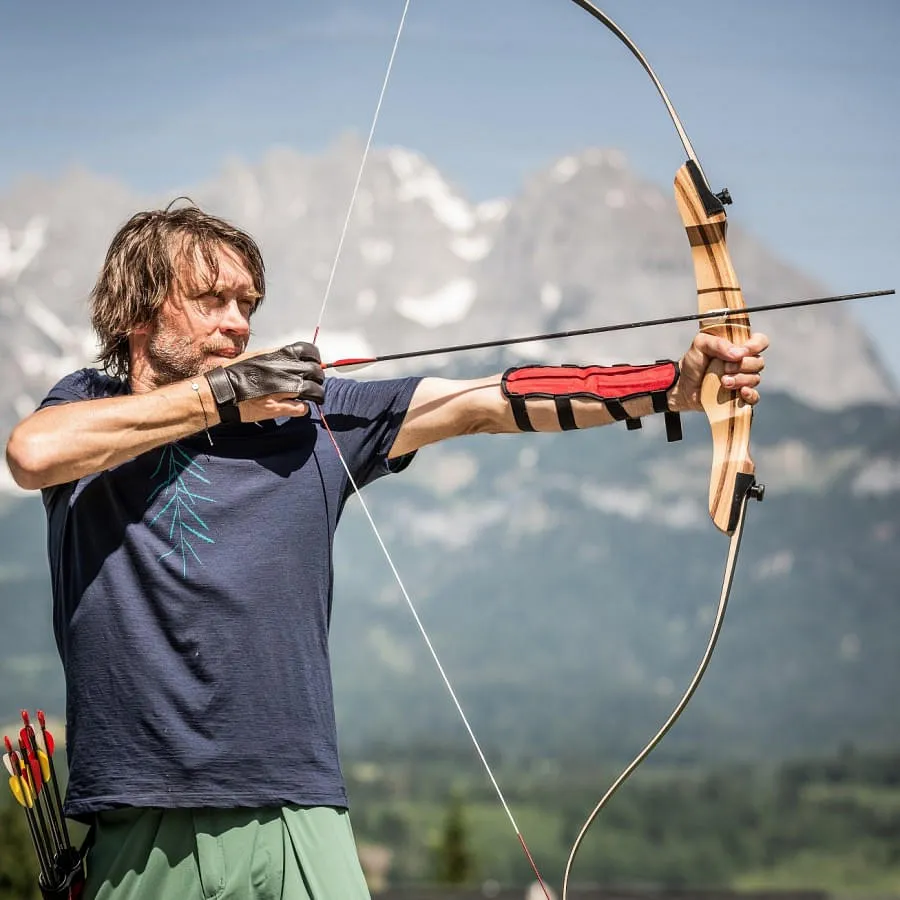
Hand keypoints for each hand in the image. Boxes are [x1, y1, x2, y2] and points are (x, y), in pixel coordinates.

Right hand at [206, 341, 324, 423]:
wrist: (222, 389)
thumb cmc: (234, 372)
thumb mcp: (257, 355)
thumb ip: (275, 356)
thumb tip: (288, 357)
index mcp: (280, 356)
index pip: (310, 352)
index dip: (315, 359)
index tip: (313, 364)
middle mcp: (285, 371)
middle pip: (316, 372)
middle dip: (317, 378)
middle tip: (313, 382)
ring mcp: (284, 390)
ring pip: (314, 391)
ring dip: (315, 394)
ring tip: (311, 397)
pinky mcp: (278, 407)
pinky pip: (302, 408)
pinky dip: (303, 409)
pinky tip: (298, 407)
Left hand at [668, 331, 767, 412]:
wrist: (683, 385)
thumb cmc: (693, 363)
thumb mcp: (700, 345)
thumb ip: (718, 343)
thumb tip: (739, 354)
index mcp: (738, 347)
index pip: (760, 342)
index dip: (756, 345)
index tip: (742, 352)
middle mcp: (744, 363)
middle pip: (759, 362)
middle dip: (742, 366)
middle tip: (724, 368)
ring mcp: (743, 380)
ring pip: (755, 379)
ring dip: (740, 380)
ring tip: (723, 382)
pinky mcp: (739, 396)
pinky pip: (754, 397)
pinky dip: (750, 395)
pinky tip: (741, 392)